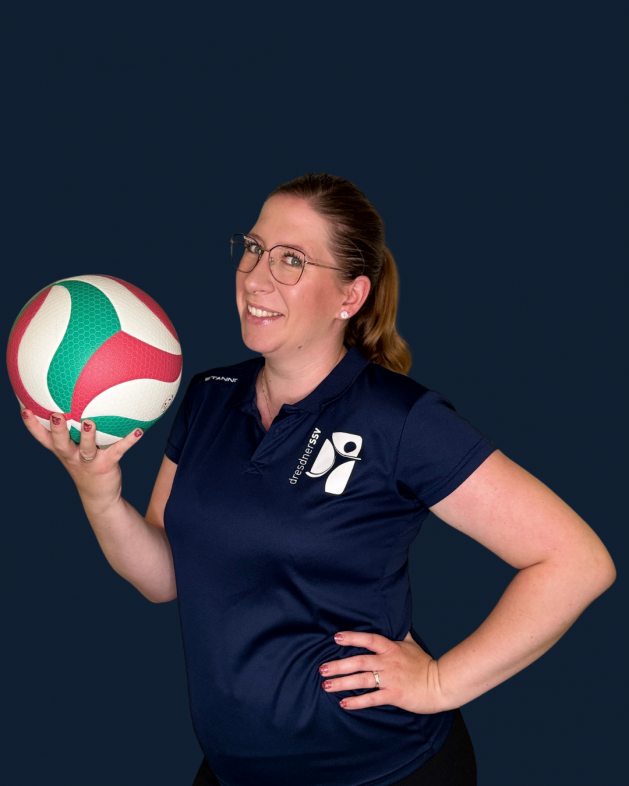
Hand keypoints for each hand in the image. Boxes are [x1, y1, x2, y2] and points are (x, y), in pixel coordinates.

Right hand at [19, 408, 142, 508]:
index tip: (25, 409)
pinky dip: (129, 440)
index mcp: (63, 451)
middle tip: (55, 415)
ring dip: (87, 436)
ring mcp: (89, 462)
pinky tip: (138, 431)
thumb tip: (76, 400)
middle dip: (57, 430)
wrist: (99, 496)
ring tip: (90, 422)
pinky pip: (118, 451)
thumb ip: (71, 431)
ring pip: (86, 449)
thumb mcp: (73, 451)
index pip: (43, 437)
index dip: (32, 425)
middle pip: (60, 443)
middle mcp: (72, 456)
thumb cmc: (86, 466)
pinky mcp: (107, 465)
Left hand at [318, 630, 446, 714]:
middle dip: (339, 665)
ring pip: (362, 680)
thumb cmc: (425, 664)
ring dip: (343, 683)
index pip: (369, 640)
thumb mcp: (412, 643)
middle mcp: (388, 662)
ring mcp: (390, 679)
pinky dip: (357, 702)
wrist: (440, 684)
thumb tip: (396, 620)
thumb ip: (400, 633)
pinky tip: (344, 704)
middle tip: (322, 668)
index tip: (336, 637)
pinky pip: (372, 698)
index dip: (352, 638)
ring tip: (327, 685)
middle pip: (359, 661)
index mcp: (391, 648)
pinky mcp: (393, 695)